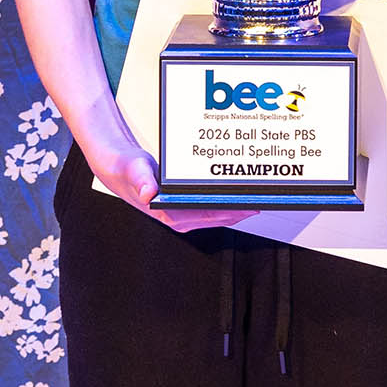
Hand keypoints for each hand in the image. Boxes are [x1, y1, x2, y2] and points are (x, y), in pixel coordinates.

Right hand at [85, 138, 256, 233]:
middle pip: (220, 216)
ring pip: (220, 212)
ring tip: (261, 193)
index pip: (209, 215)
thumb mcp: (133, 169)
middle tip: (268, 196)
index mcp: (169, 214)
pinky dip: (228, 199)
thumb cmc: (126, 170)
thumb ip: (140, 179)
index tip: (252, 203)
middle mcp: (180, 217)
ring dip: (239, 205)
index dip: (233, 210)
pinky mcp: (188, 206)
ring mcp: (185, 213)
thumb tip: (148, 192)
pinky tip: (241, 190)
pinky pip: (214, 204)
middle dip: (244, 208)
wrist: (118, 168)